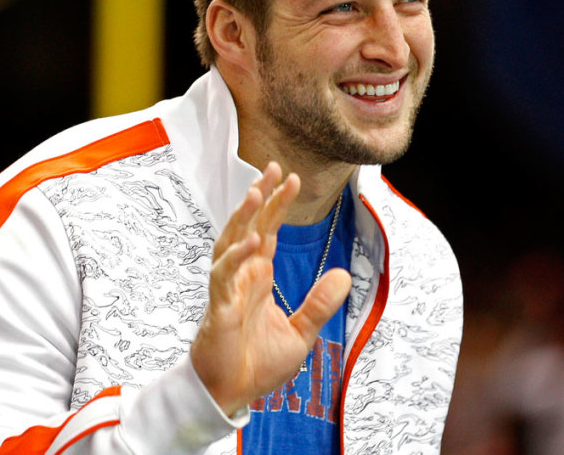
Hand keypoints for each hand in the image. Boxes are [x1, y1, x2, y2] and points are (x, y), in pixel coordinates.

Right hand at [190, 162, 351, 416]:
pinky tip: (252, 240)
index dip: (277, 205)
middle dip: (260, 197)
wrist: (230, 395)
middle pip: (248, 226)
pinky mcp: (218, 307)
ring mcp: (227, 289)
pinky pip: (224, 275)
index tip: (291, 179)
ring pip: (231, 242)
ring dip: (243, 217)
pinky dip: (236, 256)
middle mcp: (241, 276)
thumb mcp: (300, 334)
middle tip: (274, 168)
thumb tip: (344, 275)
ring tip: (257, 192)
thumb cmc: (256, 365)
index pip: (267, 231)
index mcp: (258, 277)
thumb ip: (319, 304)